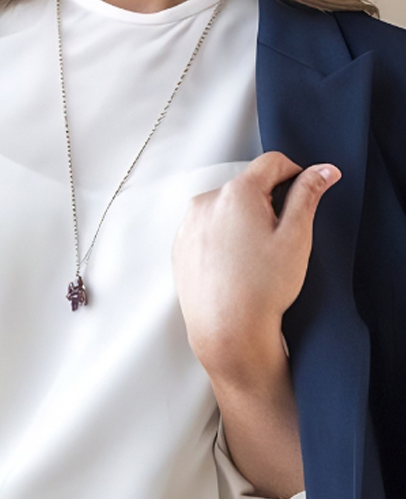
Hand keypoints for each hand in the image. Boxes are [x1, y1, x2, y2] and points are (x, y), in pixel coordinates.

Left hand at [171, 150, 341, 379]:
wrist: (226, 332)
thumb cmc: (262, 289)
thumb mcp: (295, 237)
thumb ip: (308, 195)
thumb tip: (323, 170)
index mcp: (236, 193)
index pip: (271, 163)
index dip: (294, 174)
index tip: (303, 197)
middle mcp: (205, 203)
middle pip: (246, 186)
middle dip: (266, 202)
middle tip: (277, 238)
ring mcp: (188, 227)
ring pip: (225, 209)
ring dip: (242, 220)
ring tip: (253, 257)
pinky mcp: (180, 248)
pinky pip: (207, 230)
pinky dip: (222, 238)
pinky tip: (234, 266)